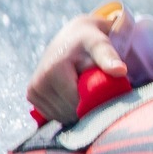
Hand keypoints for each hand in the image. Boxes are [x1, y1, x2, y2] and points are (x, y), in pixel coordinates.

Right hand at [27, 6, 130, 124]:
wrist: (72, 36)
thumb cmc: (89, 41)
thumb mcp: (99, 44)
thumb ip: (109, 57)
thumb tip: (121, 70)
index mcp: (53, 71)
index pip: (77, 102)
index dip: (95, 102)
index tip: (107, 93)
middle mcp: (38, 82)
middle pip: (69, 112)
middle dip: (87, 106)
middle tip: (97, 90)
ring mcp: (32, 91)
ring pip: (62, 116)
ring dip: (77, 110)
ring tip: (85, 90)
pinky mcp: (32, 96)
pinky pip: (54, 115)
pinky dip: (67, 110)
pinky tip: (74, 94)